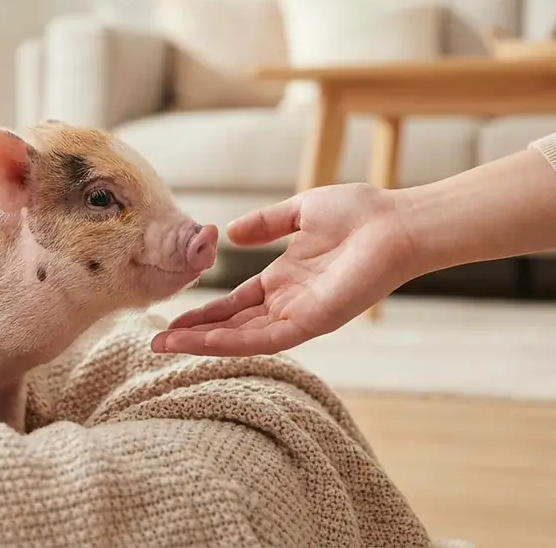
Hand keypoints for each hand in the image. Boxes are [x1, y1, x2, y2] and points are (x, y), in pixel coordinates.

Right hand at [151, 183, 421, 356]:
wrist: (398, 222)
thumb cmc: (362, 213)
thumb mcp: (301, 211)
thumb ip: (266, 224)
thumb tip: (231, 234)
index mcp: (285, 280)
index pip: (236, 304)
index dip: (204, 313)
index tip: (172, 318)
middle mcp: (290, 304)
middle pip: (233, 326)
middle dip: (195, 336)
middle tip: (157, 342)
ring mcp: (301, 316)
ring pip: (243, 338)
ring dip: (205, 343)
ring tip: (168, 345)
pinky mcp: (313, 322)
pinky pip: (266, 339)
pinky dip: (233, 342)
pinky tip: (204, 341)